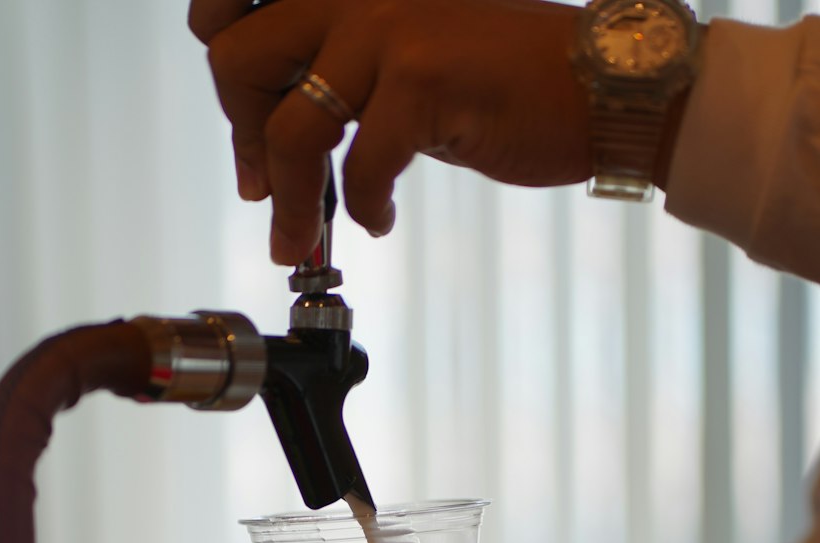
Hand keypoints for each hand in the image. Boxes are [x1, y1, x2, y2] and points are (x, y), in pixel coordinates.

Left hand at [188, 0, 589, 263]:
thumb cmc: (498, 77)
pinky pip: (357, 166)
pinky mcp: (422, 76)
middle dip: (245, 140)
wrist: (594, 86)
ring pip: (288, 126)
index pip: (232, 10)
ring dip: (289, 202)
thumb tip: (265, 138)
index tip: (252, 135)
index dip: (230, 81)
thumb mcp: (397, 56)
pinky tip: (382, 217)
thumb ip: (334, 74)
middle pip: (238, 61)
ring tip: (300, 238)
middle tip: (266, 190)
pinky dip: (362, 208)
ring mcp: (389, 24)